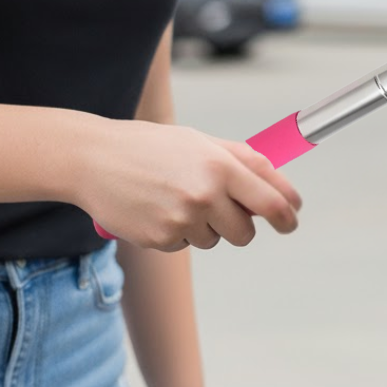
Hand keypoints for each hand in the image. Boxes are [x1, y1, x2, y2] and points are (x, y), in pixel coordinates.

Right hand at [73, 119, 301, 250]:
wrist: (94, 159)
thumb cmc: (153, 147)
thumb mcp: (202, 142)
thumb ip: (244, 161)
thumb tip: (280, 184)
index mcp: (220, 167)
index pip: (272, 202)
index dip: (287, 215)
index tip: (291, 220)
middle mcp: (204, 195)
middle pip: (246, 232)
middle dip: (241, 223)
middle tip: (221, 206)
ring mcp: (182, 220)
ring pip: (217, 239)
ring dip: (207, 226)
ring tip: (178, 197)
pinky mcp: (161, 239)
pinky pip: (187, 244)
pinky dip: (179, 231)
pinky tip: (159, 208)